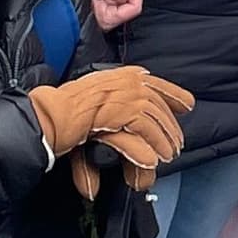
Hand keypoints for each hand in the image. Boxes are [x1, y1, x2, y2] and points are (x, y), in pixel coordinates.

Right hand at [30, 66, 191, 177]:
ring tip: (165, 156)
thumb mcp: (96, 107)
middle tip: (174, 146)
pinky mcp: (121, 112)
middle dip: (169, 127)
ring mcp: (125, 95)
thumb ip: (115, 117)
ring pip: (153, 120)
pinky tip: (151, 160)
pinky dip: (147, 148)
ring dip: (161, 140)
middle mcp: (126, 82)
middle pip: (158, 105)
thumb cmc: (65, 110)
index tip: (187, 105)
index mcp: (121, 76)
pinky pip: (142, 132)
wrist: (50, 113)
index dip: (174, 95)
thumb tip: (131, 134)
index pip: (155, 83)